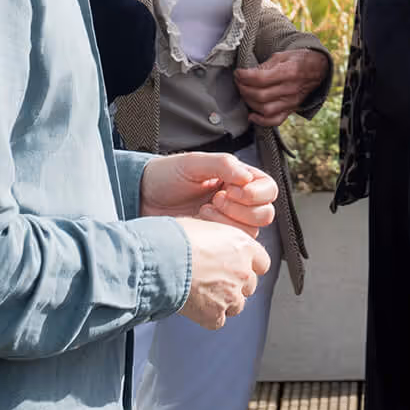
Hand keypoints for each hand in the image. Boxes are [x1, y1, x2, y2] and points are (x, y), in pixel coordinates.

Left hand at [140, 150, 276, 237]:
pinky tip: (200, 224)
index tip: (230, 189)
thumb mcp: (193, 163)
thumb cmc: (166, 176)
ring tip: (204, 211)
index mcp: (239, 179)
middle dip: (241, 209)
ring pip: (252, 232)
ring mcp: (228, 223)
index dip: (255, 193)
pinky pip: (233, 246)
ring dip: (229, 222)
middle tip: (215, 200)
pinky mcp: (216, 241)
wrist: (141, 199)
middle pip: (265, 214)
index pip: (268, 189)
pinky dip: (219, 237)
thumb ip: (223, 164)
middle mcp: (239, 202)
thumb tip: (247, 177)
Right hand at [172, 216, 268, 329]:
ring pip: (236, 305)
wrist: (160, 260)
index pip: (261, 262)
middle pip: (249, 285)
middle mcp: (243, 271)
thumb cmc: (176, 238)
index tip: (238, 267)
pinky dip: (207, 316)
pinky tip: (194, 305)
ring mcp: (231, 295)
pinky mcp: (215, 314)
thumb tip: (214, 242)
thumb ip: (219, 239)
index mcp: (244, 246)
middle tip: (214, 280)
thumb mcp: (204, 226)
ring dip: (223, 302)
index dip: (249, 266)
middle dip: (235, 285)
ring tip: (202, 293)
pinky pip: (217, 321)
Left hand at [233, 49, 328, 126]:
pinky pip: (275, 120)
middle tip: (239, 82)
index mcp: (290, 72)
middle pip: (260, 95)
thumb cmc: (298, 60)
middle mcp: (291, 89)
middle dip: (244, 89)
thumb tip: (247, 74)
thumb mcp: (282, 56)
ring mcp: (292, 102)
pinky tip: (252, 115)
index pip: (261, 79)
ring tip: (244, 93)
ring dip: (249, 102)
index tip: (238, 73)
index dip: (245, 76)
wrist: (318, 69)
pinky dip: (261, 121)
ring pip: (265, 109)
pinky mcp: (291, 110)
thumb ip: (265, 66)